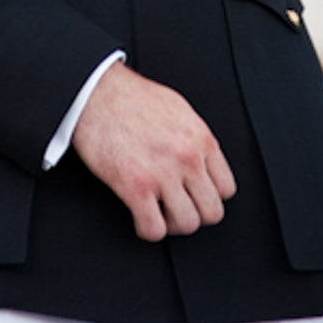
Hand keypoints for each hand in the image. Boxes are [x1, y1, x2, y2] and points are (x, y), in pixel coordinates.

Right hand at [70, 63, 236, 240]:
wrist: (96, 93)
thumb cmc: (131, 98)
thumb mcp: (179, 110)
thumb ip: (195, 138)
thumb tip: (201, 158)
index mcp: (201, 139)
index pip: (226, 189)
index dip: (209, 197)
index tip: (194, 197)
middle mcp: (188, 158)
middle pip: (212, 212)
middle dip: (194, 214)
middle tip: (177, 209)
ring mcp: (163, 174)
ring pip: (187, 224)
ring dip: (172, 225)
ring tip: (158, 213)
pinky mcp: (134, 187)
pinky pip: (154, 229)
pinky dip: (148, 229)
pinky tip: (139, 215)